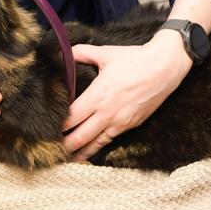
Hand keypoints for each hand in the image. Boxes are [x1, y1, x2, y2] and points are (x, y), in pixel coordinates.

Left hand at [61, 30, 191, 161]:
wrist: (164, 68)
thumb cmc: (134, 60)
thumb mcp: (105, 53)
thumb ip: (81, 53)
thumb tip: (63, 52)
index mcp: (97, 95)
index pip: (71, 117)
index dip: (58, 125)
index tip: (46, 128)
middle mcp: (107, 113)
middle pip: (80, 136)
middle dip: (65, 144)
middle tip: (51, 148)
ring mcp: (119, 122)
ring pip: (94, 143)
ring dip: (79, 151)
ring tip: (66, 157)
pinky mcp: (130, 125)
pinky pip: (109, 140)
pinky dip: (96, 148)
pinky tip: (88, 152)